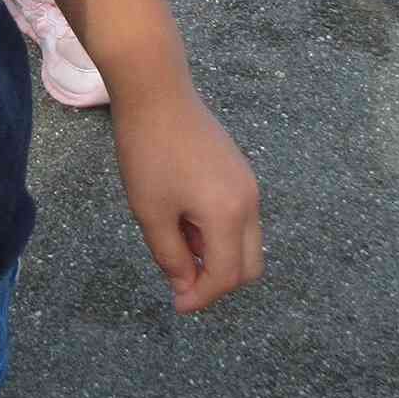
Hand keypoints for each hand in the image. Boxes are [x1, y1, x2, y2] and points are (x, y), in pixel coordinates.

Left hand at [113, 86, 262, 314]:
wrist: (157, 92)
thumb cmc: (148, 152)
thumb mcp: (151, 212)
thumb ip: (171, 257)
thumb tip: (186, 286)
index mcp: (229, 215)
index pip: (226, 277)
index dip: (201, 297)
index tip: (175, 305)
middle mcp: (250, 202)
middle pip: (249, 266)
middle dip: (218, 283)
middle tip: (180, 281)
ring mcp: (248, 184)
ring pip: (246, 242)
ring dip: (217, 256)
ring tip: (174, 242)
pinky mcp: (240, 171)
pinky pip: (239, 217)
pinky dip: (218, 233)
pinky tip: (183, 219)